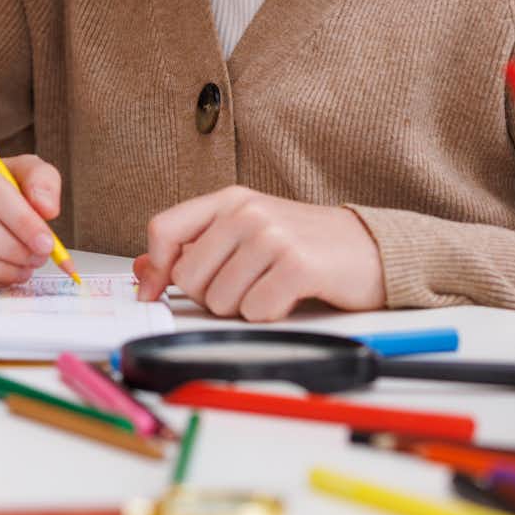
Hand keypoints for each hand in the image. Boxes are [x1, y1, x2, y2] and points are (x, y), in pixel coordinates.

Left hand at [133, 187, 382, 320]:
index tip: (152, 293)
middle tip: (246, 285)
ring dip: (244, 307)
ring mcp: (272, 236)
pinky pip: (255, 311)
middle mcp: (247, 211)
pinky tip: (289, 297)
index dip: (154, 269)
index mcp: (229, 200)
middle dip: (212, 295)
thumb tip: (144, 267)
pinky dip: (270, 315)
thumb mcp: (246, 233)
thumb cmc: (306, 243)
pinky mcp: (297, 265)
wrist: (370, 248)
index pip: (164, 229)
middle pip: (189, 277)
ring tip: (271, 287)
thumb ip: (196, 246)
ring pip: (221, 300)